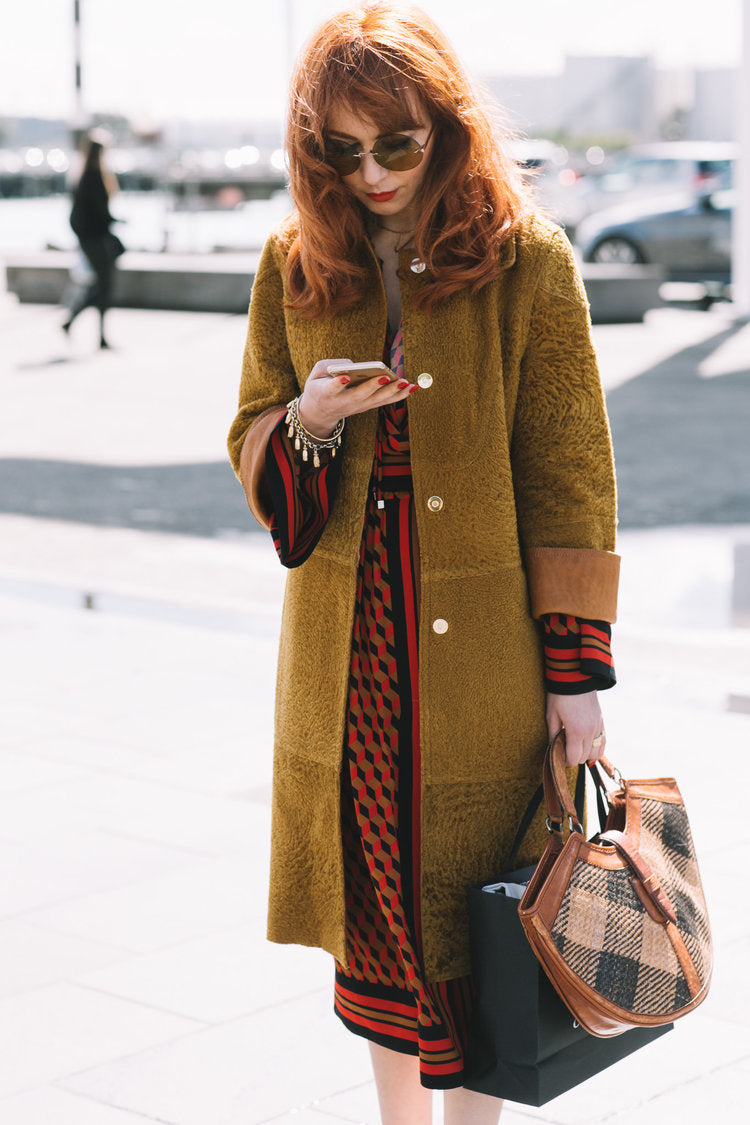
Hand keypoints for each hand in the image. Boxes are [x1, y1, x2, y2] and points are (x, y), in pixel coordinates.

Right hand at [297, 358, 416, 437]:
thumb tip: (355, 366)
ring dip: (392, 392)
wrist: (320, 413)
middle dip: (372, 387)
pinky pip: (384, 401)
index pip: (332, 389)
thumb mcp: (316, 374)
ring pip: (376, 401)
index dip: (338, 384)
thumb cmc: (319, 386)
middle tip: (385, 377)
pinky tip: (412, 387)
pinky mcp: (367, 407)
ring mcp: (357, 408)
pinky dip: (399, 395)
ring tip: (407, 383)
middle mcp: (343, 403)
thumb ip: (331, 365)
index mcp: (325, 394)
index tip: (345, 377)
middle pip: (359, 396)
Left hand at [546, 692, 605, 766]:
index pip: (574, 758)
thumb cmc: (560, 696)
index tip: (559, 757)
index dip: (565, 761)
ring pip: (596, 752)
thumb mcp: (551, 715)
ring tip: (576, 748)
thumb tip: (552, 749)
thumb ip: (552, 734)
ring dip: (586, 754)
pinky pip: (603, 742)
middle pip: (584, 757)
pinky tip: (589, 747)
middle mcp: (590, 732)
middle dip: (574, 758)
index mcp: (576, 731)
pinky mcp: (602, 722)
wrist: (576, 678)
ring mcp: (598, 727)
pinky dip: (597, 748)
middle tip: (565, 750)